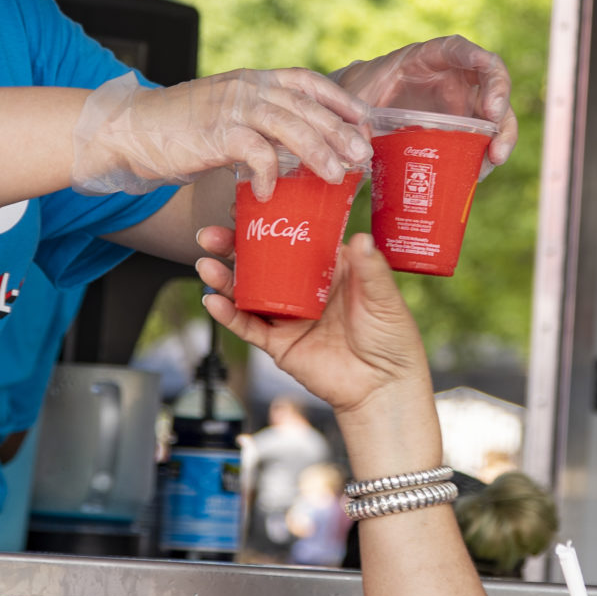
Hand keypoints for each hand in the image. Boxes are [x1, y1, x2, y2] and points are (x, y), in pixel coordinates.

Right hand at [71, 70, 371, 198]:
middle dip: (339, 131)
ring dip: (317, 152)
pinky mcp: (216, 133)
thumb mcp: (226, 113)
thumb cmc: (179, 129)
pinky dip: (267, 174)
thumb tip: (296, 145)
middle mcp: (247, 87)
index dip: (339, 99)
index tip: (363, 119)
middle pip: (307, 106)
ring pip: (290, 126)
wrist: (129, 129)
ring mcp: (232, 108)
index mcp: (253, 80)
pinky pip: (255, 153)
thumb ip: (258, 122)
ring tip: (336, 176)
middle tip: (362, 155)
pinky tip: (268, 193)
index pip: (308, 81)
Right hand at [198, 229, 430, 418]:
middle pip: (262, 264)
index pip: (293, 239)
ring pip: (248, 294)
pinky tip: (214, 302)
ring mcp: (289, 317)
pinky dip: (229, 315)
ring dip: (224, 279)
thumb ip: (370, 269)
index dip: (269, 224)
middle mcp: (303, 289)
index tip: (245, 209)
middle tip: (211, 235)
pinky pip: (250, 327)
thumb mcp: (385, 297)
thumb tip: (361, 238)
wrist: (385, 386)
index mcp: (328, 269)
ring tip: (205, 265)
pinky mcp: (281, 345)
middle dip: (233, 248)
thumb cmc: (392, 337)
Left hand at [335, 36, 517, 168]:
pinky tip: (478, 174)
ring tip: (494, 158)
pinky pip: (484, 139)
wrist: (363, 110)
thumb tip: (361, 146)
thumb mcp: (357, 98)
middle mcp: (454, 76)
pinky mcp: (465, 128)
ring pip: (496, 113)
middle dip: (499, 97)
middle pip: (491, 78)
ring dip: (502, 134)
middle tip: (493, 120)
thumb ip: (358, 116)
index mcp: (428, 57)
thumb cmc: (363, 93)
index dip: (473, 54)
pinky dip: (485, 156)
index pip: (457, 48)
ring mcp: (463, 102)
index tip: (485, 63)